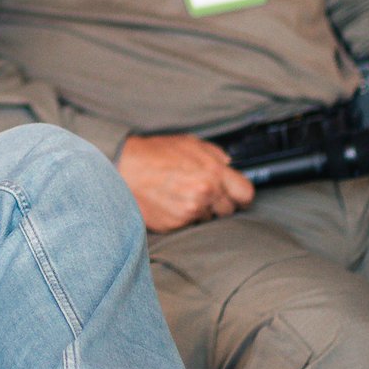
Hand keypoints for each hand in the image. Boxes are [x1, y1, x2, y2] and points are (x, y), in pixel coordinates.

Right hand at [117, 134, 255, 232]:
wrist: (123, 168)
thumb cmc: (154, 154)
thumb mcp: (189, 143)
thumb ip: (215, 155)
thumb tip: (229, 165)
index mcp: (213, 172)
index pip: (245, 194)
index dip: (240, 195)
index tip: (235, 196)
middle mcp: (205, 194)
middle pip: (228, 210)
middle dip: (218, 203)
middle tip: (200, 192)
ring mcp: (190, 212)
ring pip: (208, 219)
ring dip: (200, 210)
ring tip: (180, 195)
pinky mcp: (175, 225)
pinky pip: (189, 225)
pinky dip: (182, 217)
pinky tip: (170, 202)